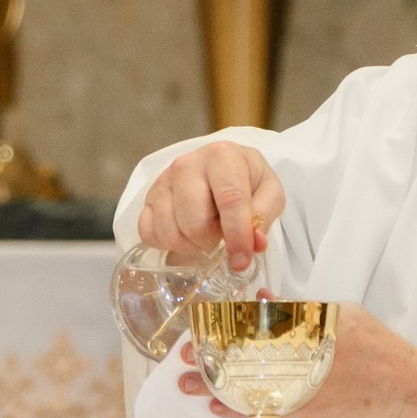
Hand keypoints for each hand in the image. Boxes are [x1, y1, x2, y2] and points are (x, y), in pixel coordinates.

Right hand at [137, 141, 284, 271]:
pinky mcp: (148, 197)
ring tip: (205, 234)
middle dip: (211, 241)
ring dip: (191, 246)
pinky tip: (184, 236)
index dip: (237, 236)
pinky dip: (166, 244)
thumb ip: (265, 215)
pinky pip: (148, 233)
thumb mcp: (269, 191)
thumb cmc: (246, 179)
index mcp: (222, 156)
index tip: (241, 261)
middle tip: (221, 237)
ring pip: (170, 232)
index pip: (230, 200)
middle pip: (195, 222)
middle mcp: (187, 164)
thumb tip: (255, 243)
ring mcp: (163, 180)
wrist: (222, 166)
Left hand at [175, 304, 416, 417]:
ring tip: (188, 384)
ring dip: (216, 384)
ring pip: (249, 383)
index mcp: (309, 327)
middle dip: (212, 356)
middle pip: (245, 355)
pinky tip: (218, 407)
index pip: (258, 322)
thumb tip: (264, 297)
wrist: (405, 391)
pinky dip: (240, 407)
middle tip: (185, 355)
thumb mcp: (344, 315)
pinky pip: (265, 409)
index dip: (225, 325)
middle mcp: (301, 357)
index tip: (202, 324)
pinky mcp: (306, 410)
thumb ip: (302, 308)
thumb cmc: (378, 348)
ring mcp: (302, 386)